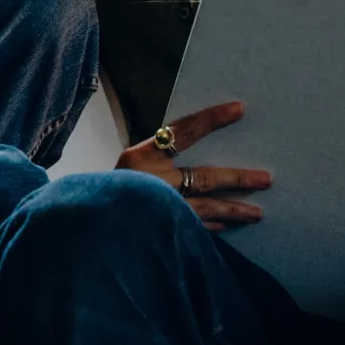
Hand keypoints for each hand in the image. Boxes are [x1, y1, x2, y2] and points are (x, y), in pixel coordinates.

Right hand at [115, 101, 272, 230]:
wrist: (77, 231)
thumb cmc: (104, 194)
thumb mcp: (126, 169)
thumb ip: (157, 159)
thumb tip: (192, 151)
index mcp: (138, 159)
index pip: (181, 131)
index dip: (210, 120)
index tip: (239, 109)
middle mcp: (149, 184)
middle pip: (203, 177)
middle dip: (236, 179)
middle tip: (266, 179)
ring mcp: (155, 212)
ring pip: (204, 210)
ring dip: (232, 210)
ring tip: (258, 213)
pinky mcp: (158, 235)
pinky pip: (192, 231)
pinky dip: (210, 228)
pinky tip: (227, 227)